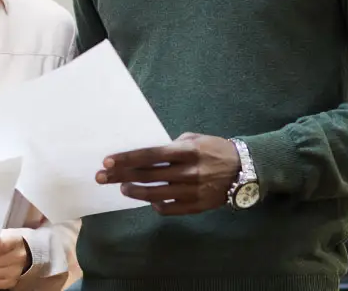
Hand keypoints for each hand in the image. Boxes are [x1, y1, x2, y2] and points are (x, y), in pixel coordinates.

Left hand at [97, 132, 239, 215]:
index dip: (127, 159)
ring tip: (123, 188)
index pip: (150, 155)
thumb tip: (148, 154)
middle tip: (101, 177)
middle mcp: (188, 172)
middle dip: (121, 176)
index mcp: (186, 151)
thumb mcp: (195, 138)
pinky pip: (169, 209)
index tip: (108, 161)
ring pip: (155, 194)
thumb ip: (172, 146)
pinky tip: (149, 200)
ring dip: (135, 191)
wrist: (245, 169)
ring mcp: (192, 191)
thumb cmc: (216, 149)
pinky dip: (156, 205)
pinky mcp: (197, 206)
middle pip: (147, 175)